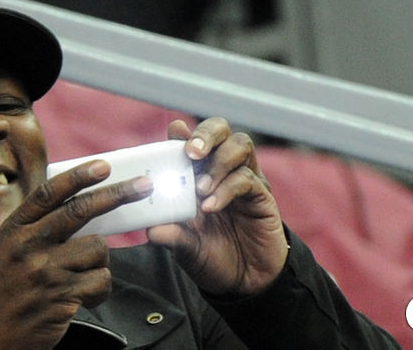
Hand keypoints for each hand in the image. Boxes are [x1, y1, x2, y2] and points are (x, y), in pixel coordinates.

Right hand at [0, 160, 152, 349]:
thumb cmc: (4, 287)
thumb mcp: (3, 248)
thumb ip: (32, 226)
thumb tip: (73, 198)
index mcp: (13, 230)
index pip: (49, 194)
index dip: (79, 176)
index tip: (104, 165)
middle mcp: (27, 246)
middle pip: (80, 211)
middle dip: (117, 194)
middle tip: (144, 185)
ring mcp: (45, 272)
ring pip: (97, 248)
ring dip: (100, 260)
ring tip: (83, 274)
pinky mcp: (62, 296)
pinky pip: (101, 280)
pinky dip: (100, 288)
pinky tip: (85, 296)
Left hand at [147, 118, 287, 296]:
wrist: (244, 282)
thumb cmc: (211, 257)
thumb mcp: (185, 247)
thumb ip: (171, 235)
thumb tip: (150, 229)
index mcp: (199, 174)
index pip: (192, 141)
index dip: (183, 133)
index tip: (174, 132)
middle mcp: (223, 170)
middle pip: (221, 129)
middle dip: (206, 134)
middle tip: (191, 153)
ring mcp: (245, 181)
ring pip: (240, 145)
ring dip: (218, 162)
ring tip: (200, 188)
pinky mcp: (262, 197)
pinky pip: (248, 179)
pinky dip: (227, 189)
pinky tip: (211, 207)